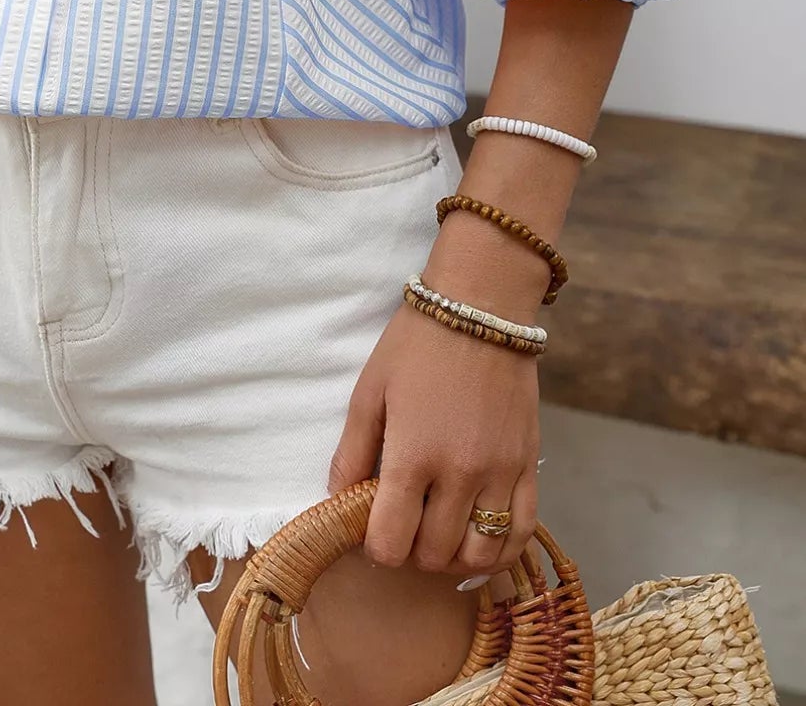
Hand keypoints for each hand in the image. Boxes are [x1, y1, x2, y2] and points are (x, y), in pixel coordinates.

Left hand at [328, 300, 539, 576]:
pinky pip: (522, 533)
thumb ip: (351, 452)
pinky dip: (500, 551)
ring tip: (438, 533)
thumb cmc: (416, 345)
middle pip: (433, 555)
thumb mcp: (369, 391)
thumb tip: (339, 501)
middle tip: (402, 523)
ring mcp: (500, 474)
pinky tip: (479, 537)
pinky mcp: (528, 466)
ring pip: (480, 556)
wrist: (480, 308)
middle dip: (410, 550)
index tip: (372, 527)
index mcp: (412, 456)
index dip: (375, 546)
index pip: (391, 542)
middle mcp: (459, 474)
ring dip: (454, 557)